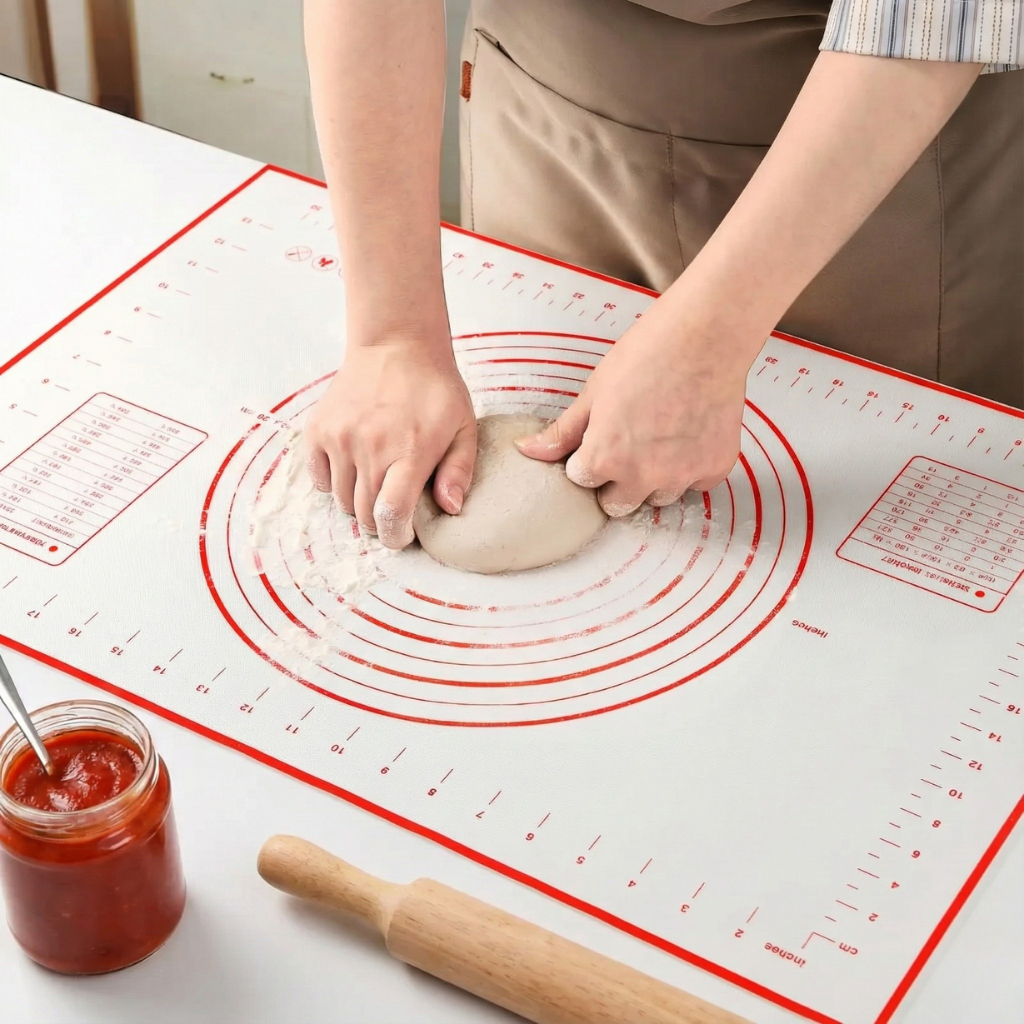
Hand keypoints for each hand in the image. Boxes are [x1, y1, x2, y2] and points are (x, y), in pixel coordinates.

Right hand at [304, 339, 475, 547]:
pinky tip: (354, 468)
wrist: (395, 345)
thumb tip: (450, 508)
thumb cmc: (434, 389)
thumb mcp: (463, 427)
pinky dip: (334, 483)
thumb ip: (459, 471)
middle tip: (393, 509)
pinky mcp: (319, 429)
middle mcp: (371, 448)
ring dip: (358, 503)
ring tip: (376, 482)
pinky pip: (320, 478)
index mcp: (409, 452)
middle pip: (364, 514)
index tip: (402, 535)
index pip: (391, 514)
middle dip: (380, 523)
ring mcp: (340, 438)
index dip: (395, 536)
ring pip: (341, 500)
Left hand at [515, 310, 748, 515]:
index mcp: (605, 458)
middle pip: (618, 505)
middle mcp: (643, 476)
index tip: (599, 441)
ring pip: (658, 497)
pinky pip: (696, 483)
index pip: (583, 481)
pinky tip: (689, 434)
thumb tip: (529, 451)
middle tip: (628, 446)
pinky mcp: (714, 468)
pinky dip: (691, 467)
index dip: (588, 460)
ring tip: (661, 438)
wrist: (706, 335)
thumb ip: (564, 431)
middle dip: (616, 483)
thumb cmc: (647, 354)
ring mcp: (682, 476)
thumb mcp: (594, 391)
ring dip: (654, 478)